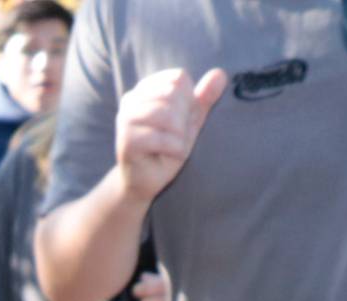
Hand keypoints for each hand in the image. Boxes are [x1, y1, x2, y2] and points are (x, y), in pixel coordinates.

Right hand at [114, 68, 227, 201]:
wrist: (146, 181)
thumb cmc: (167, 148)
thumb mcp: (190, 121)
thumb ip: (203, 98)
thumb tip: (220, 73)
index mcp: (145, 89)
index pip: (178, 78)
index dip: (189, 101)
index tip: (179, 120)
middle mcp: (131, 99)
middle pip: (173, 94)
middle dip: (183, 119)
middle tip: (175, 137)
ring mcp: (126, 119)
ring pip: (167, 115)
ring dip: (179, 136)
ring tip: (172, 146)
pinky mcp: (126, 141)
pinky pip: (161, 138)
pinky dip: (174, 149)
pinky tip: (167, 156)